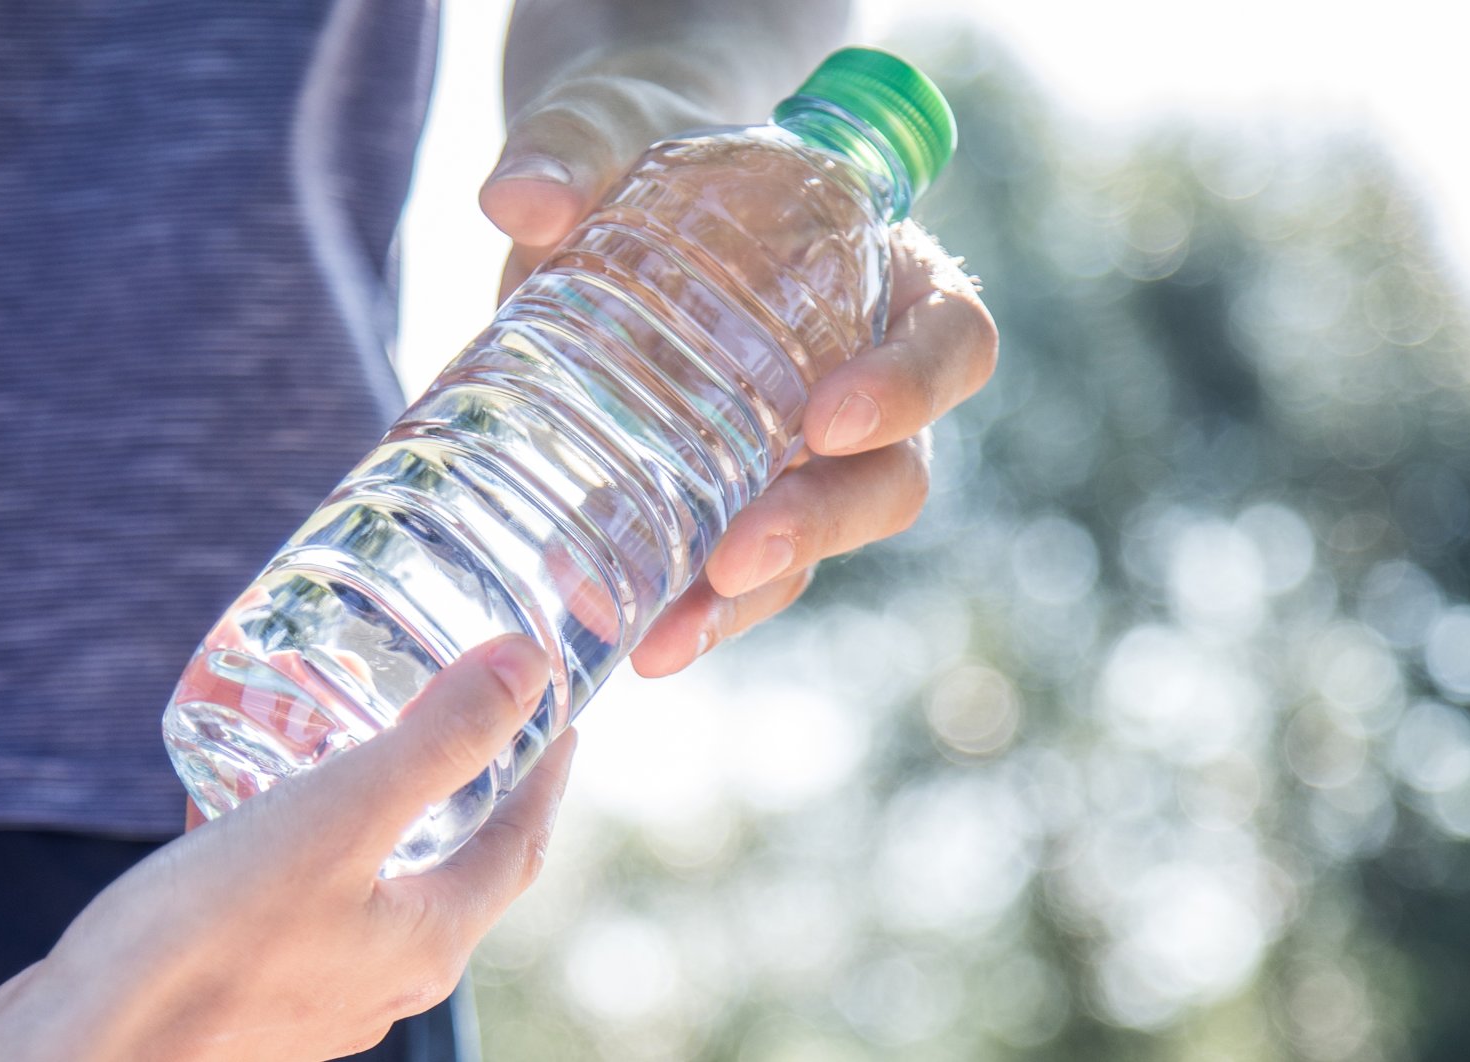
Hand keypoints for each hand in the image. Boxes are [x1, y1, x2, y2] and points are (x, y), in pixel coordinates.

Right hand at [0, 636, 574, 1061]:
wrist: (77, 1050)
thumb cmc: (205, 941)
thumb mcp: (340, 813)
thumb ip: (438, 739)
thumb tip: (529, 667)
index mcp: (430, 939)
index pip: (523, 843)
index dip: (548, 773)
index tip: (559, 714)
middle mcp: (388, 974)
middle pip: (462, 863)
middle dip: (475, 788)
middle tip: (473, 720)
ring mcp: (321, 987)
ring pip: (382, 880)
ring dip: (390, 811)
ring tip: (367, 743)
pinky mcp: (255, 987)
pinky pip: (310, 896)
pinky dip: (313, 838)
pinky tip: (265, 798)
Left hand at [479, 29, 996, 676]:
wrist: (592, 199)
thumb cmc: (637, 147)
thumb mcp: (608, 128)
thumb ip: (571, 149)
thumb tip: (517, 197)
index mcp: (884, 278)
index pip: (952, 340)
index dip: (911, 387)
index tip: (826, 418)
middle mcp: (861, 381)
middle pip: (894, 475)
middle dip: (820, 525)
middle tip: (735, 554)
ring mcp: (797, 456)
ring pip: (814, 547)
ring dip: (748, 598)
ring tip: (665, 636)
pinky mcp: (728, 500)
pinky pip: (736, 572)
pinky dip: (691, 608)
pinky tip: (632, 635)